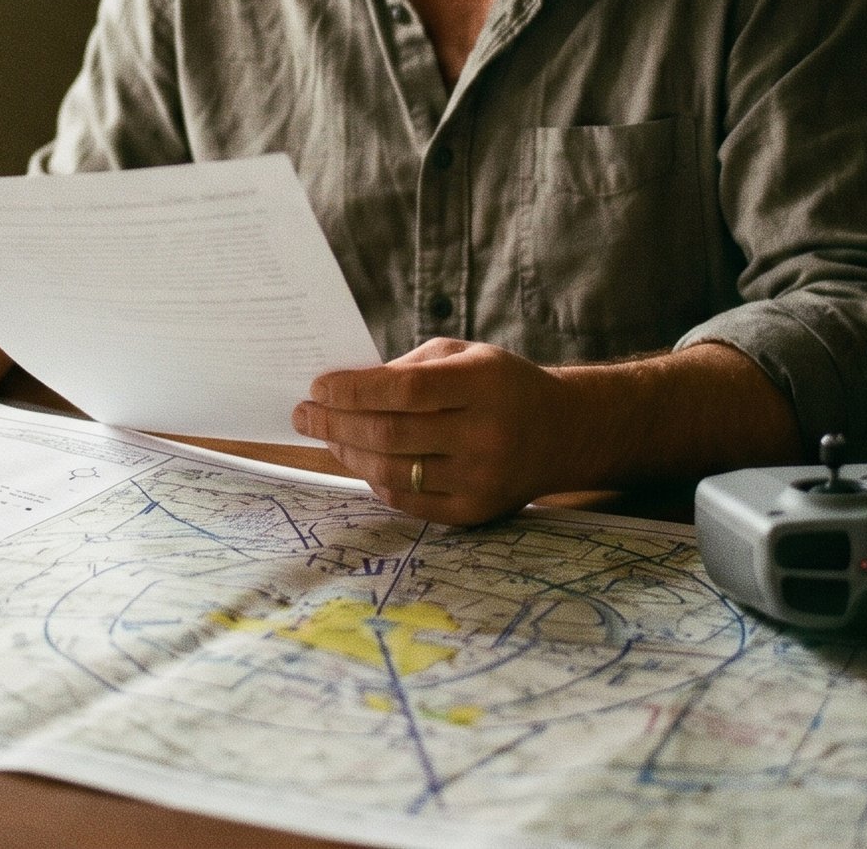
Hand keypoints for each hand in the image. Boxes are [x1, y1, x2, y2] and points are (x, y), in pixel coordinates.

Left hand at [292, 339, 571, 524]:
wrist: (562, 432)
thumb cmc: (499, 384)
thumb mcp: (464, 356)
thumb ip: (408, 367)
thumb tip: (343, 389)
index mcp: (483, 385)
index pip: (406, 390)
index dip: (355, 390)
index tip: (318, 386)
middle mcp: (486, 434)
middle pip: (391, 433)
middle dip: (336, 422)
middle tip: (304, 413)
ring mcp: (481, 478)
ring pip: (394, 471)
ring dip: (349, 451)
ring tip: (327, 433)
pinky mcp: (475, 511)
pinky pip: (409, 500)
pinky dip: (376, 478)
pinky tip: (361, 459)